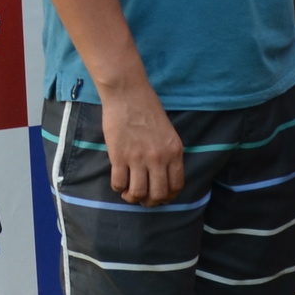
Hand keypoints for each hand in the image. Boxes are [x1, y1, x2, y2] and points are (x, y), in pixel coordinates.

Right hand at [102, 88, 184, 205]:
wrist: (128, 94)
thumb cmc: (147, 110)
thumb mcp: (168, 133)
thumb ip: (168, 154)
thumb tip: (161, 177)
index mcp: (174, 152)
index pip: (176, 186)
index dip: (167, 197)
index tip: (158, 196)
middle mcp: (159, 158)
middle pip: (158, 194)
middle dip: (149, 201)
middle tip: (142, 197)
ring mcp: (139, 158)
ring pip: (138, 193)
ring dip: (132, 197)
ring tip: (128, 191)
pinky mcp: (119, 156)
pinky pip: (119, 183)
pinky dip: (118, 187)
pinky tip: (118, 180)